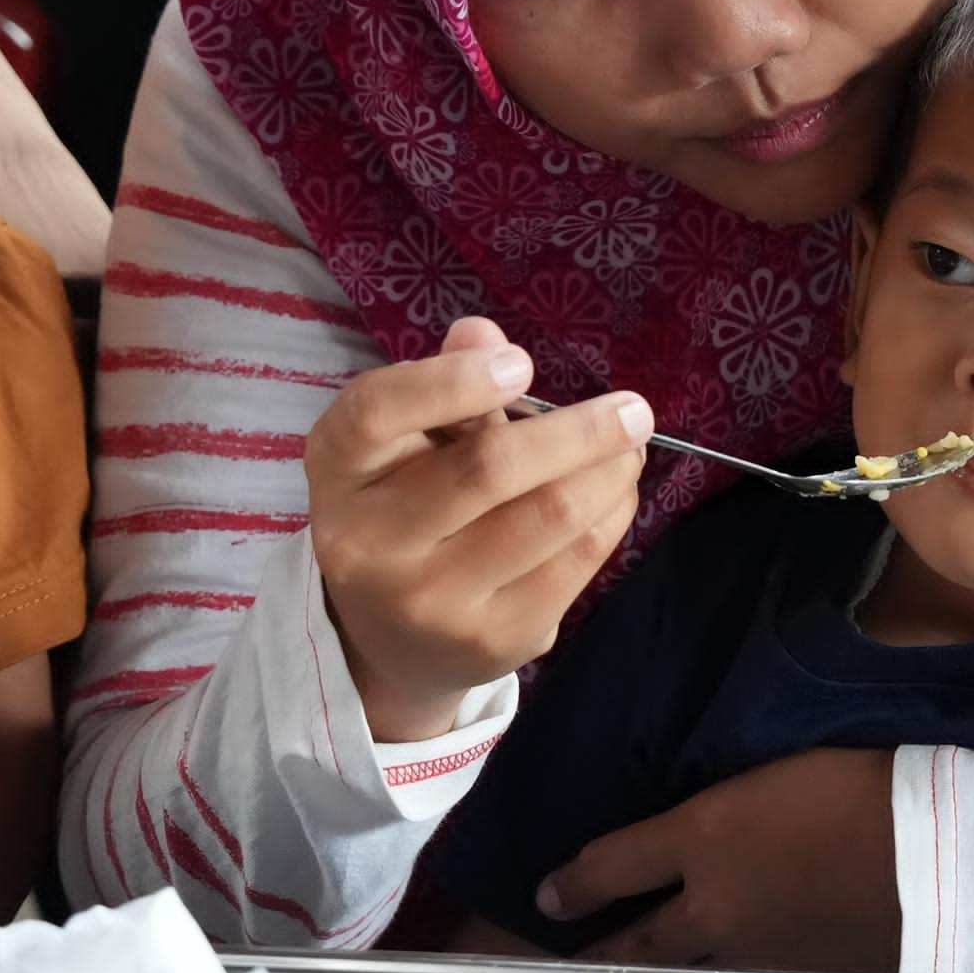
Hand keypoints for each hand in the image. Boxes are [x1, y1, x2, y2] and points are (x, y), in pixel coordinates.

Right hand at [309, 317, 650, 740]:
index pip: (376, 413)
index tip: (522, 364)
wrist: (390, 639)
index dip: (453, 382)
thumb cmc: (404, 511)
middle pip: (488, 469)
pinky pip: (575, 562)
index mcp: (338, 471)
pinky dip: (611, 515)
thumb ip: (444, 386)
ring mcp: (431, 600)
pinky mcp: (492, 639)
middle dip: (578, 431)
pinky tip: (616, 494)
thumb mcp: (402, 444)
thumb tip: (484, 333)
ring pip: (548, 515)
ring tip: (630, 447)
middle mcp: (370, 541)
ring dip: (608, 471)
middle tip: (634, 410)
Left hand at [538, 748, 900, 972]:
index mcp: (703, 836)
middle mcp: (711, 905)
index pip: (612, 864)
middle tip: (564, 962)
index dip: (574, 882)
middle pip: (636, 939)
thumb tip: (697, 818)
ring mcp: (752, 953)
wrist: (934, 853)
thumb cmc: (863, 785)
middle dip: (595, 950)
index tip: (547, 894)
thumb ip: (725, 801)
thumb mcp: (775, 770)